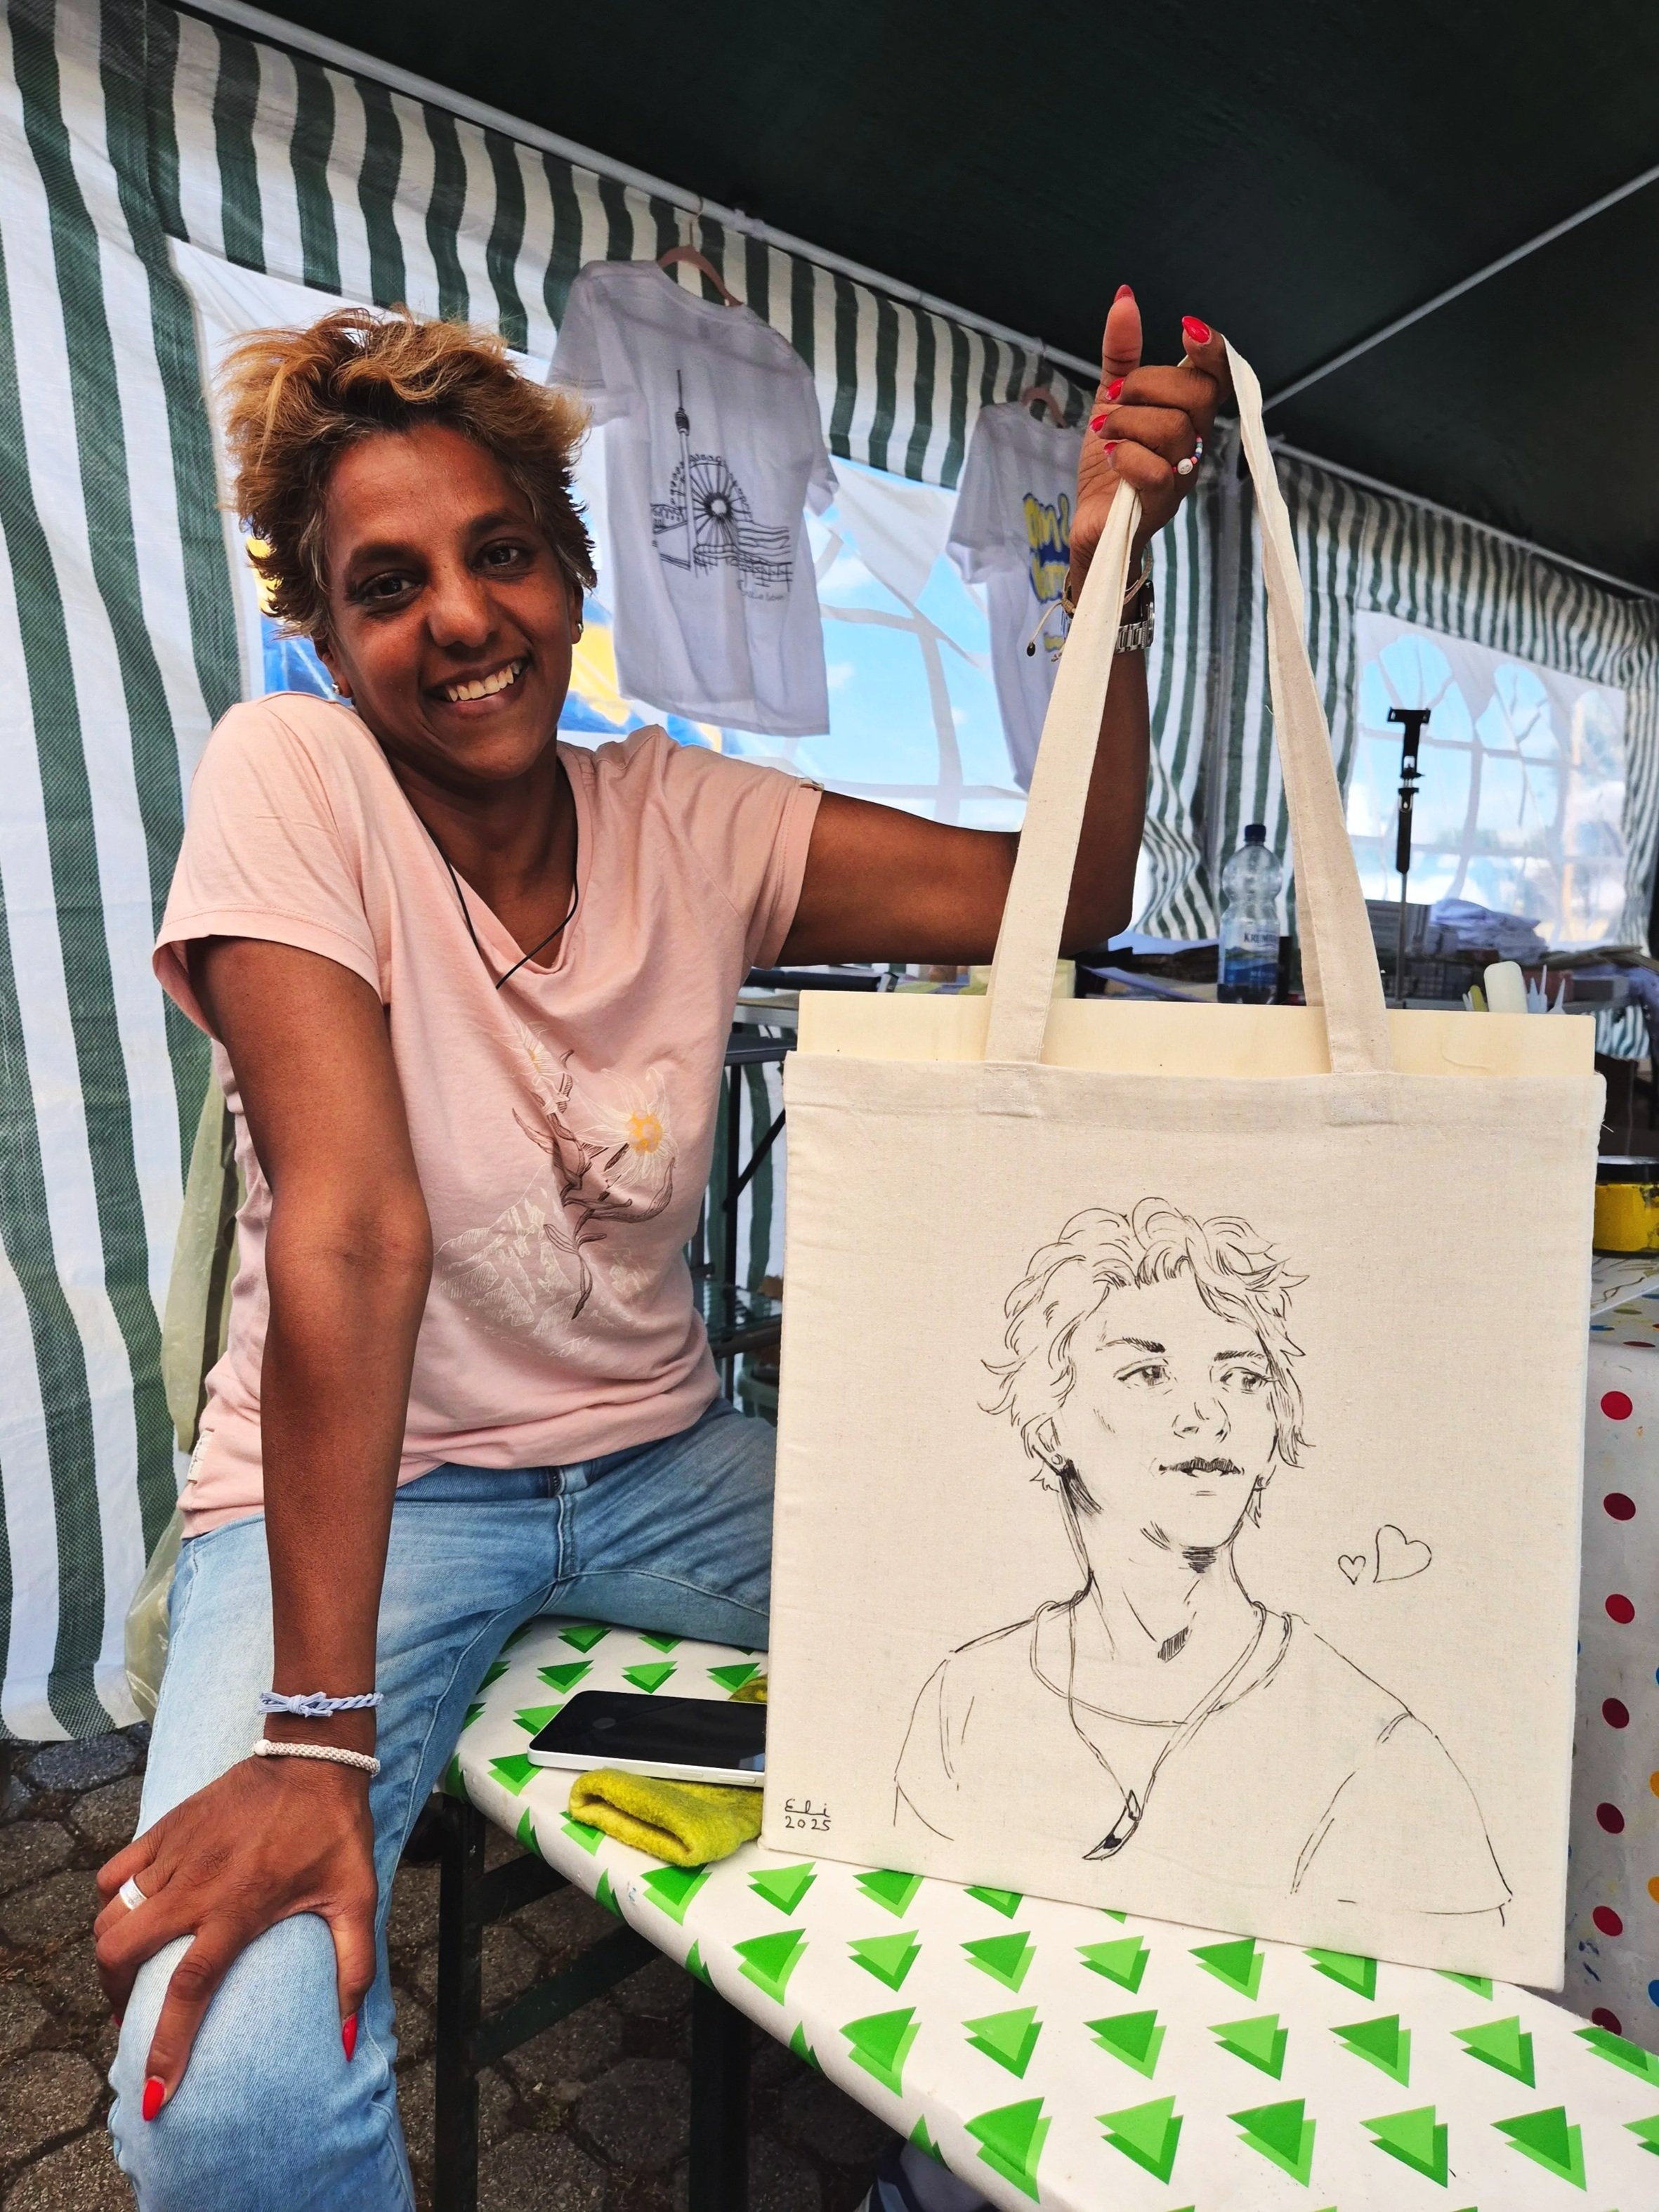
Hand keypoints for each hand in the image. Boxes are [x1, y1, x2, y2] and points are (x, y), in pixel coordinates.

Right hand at [95, 1755, 377, 2112]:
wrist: (314, 1757)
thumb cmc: (335, 1830)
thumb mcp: (356, 1900)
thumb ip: (354, 1969)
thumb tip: (348, 2037)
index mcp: (237, 1911)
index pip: (188, 1990)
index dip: (167, 2046)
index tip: (156, 2092)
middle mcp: (195, 1888)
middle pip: (121, 1953)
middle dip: (115, 1995)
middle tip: (132, 2010)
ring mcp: (175, 1856)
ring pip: (110, 1916)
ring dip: (110, 1952)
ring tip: (128, 1970)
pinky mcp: (165, 1828)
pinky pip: (114, 1873)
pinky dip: (111, 1899)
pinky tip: (131, 1911)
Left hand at [1069, 287, 1230, 586]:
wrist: (1093, 524)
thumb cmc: (1111, 463)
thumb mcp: (1111, 401)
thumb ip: (1121, 354)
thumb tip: (1125, 297)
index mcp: (1189, 414)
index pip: (1219, 375)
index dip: (1213, 349)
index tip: (1187, 328)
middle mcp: (1195, 443)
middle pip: (1196, 396)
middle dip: (1147, 385)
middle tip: (1113, 399)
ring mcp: (1182, 476)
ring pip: (1172, 430)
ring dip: (1126, 423)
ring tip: (1104, 434)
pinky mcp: (1160, 505)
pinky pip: (1154, 471)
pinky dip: (1124, 458)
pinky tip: (1110, 458)